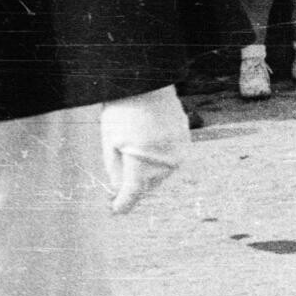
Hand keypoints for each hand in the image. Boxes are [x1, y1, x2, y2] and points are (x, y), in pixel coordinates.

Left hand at [97, 85, 185, 214]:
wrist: (148, 84)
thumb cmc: (122, 112)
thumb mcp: (110, 144)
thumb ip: (115, 171)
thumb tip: (120, 190)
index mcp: (141, 165)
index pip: (132, 195)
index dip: (123, 205)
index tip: (117, 211)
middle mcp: (163, 164)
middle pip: (148, 186)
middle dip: (135, 184)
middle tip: (120, 178)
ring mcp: (177, 153)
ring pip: (161, 174)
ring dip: (149, 171)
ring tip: (136, 149)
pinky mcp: (185, 143)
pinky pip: (170, 159)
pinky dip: (159, 158)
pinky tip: (149, 141)